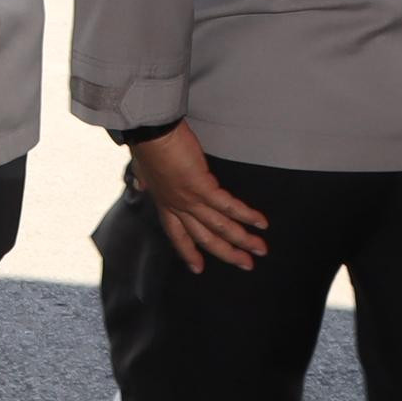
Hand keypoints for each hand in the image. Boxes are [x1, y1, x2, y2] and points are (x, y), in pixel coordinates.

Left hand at [126, 122, 269, 274]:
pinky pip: (228, 206)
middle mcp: (177, 206)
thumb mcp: (142, 167)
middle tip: (245, 265)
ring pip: (220, 227)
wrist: (148, 132)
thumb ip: (144, 179)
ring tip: (261, 250)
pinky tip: (261, 223)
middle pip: (204, 237)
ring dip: (242, 240)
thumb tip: (140, 185)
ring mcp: (189, 199)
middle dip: (226, 253)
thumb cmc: (147, 145)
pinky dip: (246, 215)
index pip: (177, 234)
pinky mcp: (201, 188)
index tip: (198, 268)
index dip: (188, 252)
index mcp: (164, 202)